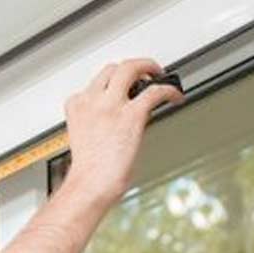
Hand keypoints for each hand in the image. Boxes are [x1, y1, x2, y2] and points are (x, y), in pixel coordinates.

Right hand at [61, 58, 184, 205]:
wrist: (91, 185)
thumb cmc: (89, 172)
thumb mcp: (86, 138)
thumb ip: (100, 123)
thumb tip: (123, 122)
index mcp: (78, 107)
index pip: (94, 84)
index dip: (112, 84)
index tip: (124, 88)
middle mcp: (93, 101)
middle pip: (113, 68)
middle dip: (131, 67)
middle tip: (145, 73)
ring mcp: (111, 106)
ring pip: (130, 68)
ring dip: (148, 67)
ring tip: (159, 75)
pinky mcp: (132, 115)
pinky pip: (155, 92)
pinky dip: (169, 90)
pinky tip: (175, 96)